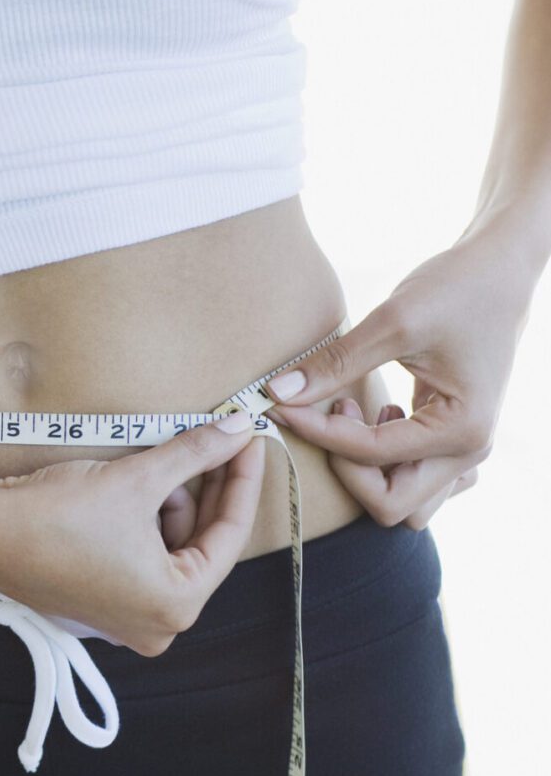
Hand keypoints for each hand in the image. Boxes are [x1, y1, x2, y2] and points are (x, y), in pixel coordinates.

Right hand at [0, 414, 267, 656]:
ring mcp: (124, 623)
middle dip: (205, 493)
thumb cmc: (57, 514)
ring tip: (160, 465)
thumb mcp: (138, 478)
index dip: (241, 480)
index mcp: (175, 604)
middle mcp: (155, 626)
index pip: (229, 535)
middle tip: (217, 444)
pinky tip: (136, 491)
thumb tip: (236, 429)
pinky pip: (141, 565)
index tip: (248, 441)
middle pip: (200, 546)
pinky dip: (145, 529)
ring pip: (170, 554)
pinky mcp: (98, 609)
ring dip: (171, 508)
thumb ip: (196, 453)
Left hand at [262, 224, 533, 528]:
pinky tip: (377, 416)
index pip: (372, 456)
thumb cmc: (456, 289)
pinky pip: (414, 480)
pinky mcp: (452, 441)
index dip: (319, 434)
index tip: (282, 405)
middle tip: (328, 415)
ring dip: (367, 472)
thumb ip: (334, 364)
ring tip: (355, 413)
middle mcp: (470, 452)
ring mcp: (465, 452)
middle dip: (347, 471)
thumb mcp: (392, 322)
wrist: (499, 270)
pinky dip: (385, 464)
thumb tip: (277, 393)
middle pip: (392, 505)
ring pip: (404, 502)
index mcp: (463, 430)